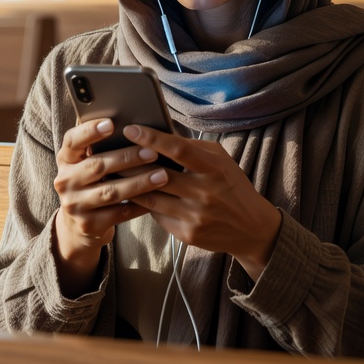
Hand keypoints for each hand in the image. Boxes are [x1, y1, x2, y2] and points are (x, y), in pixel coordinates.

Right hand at [53, 118, 168, 291]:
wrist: (78, 225)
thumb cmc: (93, 182)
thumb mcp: (88, 163)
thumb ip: (101, 146)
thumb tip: (135, 125)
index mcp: (66, 159)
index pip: (72, 140)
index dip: (90, 131)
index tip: (112, 123)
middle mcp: (65, 181)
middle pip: (97, 165)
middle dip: (128, 158)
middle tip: (153, 152)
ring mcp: (74, 205)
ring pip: (111, 191)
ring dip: (139, 183)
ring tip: (163, 175)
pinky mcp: (88, 224)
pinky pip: (119, 214)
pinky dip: (140, 205)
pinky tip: (158, 197)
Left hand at [122, 124, 282, 281]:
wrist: (251, 227)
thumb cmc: (232, 186)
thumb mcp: (222, 161)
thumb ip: (195, 148)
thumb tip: (161, 137)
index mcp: (214, 168)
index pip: (179, 150)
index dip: (152, 138)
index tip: (131, 129)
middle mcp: (204, 193)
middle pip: (158, 176)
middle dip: (132, 164)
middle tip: (112, 153)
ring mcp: (195, 216)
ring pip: (152, 199)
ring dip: (131, 186)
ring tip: (116, 174)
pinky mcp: (187, 234)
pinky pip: (158, 216)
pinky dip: (145, 205)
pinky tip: (134, 196)